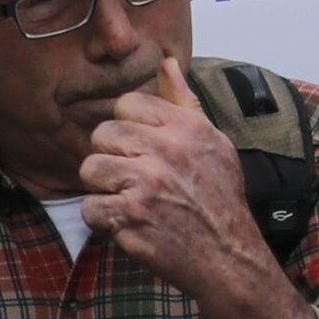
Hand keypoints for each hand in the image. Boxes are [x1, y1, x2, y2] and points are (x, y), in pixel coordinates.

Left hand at [78, 84, 279, 305]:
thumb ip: (184, 103)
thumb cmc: (220, 198)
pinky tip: (125, 222)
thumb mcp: (213, 143)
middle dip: (110, 157)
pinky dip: (103, 220)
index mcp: (187, 126)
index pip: (127, 103)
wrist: (228, 255)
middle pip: (103, 134)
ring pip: (90, 169)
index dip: (127, 126)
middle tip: (131, 177)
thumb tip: (166, 63)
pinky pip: (90, 207)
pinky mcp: (131, 216)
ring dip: (102, 189)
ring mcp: (147, 183)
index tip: (140, 148)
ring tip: (126, 199)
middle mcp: (167, 149)